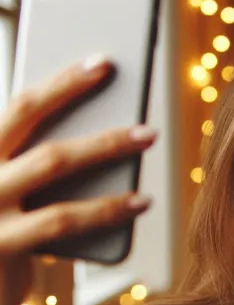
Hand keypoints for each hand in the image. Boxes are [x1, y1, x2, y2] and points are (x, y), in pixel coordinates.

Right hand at [0, 56, 156, 304]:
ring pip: (52, 161)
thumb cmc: (7, 226)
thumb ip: (40, 151)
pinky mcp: (0, 243)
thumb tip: (105, 115)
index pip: (19, 102)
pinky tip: (141, 200)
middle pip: (26, 113)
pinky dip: (107, 207)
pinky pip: (63, 218)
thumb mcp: (14, 183)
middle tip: (123, 74)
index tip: (102, 62)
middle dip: (78, 91)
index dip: (61, 80)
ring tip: (147, 135)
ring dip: (105, 144)